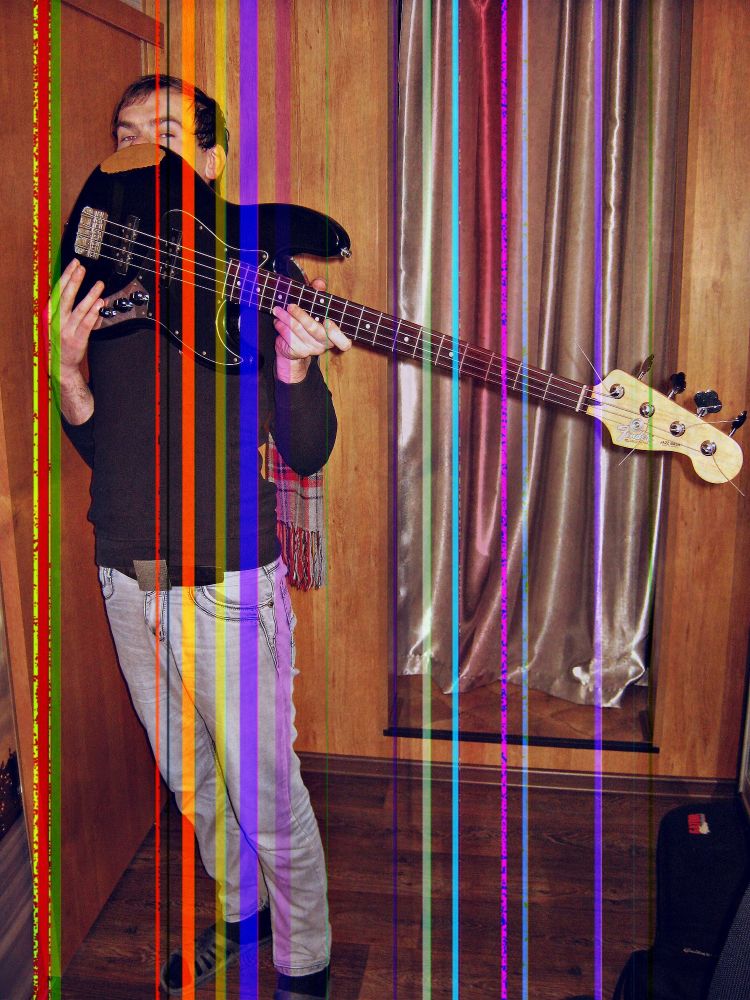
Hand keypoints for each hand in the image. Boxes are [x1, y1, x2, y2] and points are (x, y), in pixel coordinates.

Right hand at [46, 258, 104, 379]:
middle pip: (65, 297)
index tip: (74, 265)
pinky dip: (93, 313)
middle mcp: (56, 320)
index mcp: (50, 314)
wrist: (60, 365)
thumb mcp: (63, 323)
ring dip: (89, 296)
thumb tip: (96, 297)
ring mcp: (66, 330)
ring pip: (79, 309)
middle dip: (73, 281)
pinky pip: (86, 324)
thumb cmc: (61, 341)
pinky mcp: (77, 340)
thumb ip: (79, 310)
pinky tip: (100, 304)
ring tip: (98, 285)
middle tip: (82, 268)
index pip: (58, 291)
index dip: (66, 277)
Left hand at [272, 277, 350, 382]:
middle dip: (301, 315)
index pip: (344, 343)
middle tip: (290, 306)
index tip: (327, 320)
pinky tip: (278, 321)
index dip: (336, 332)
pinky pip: (289, 338)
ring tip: (278, 310)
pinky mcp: (299, 352)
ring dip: (286, 318)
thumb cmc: (309, 321)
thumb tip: (319, 282)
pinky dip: (281, 327)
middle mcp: (326, 344)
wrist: (295, 346)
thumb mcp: (316, 305)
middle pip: (314, 330)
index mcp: (336, 335)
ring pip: (298, 332)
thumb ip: (319, 293)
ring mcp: (312, 350)